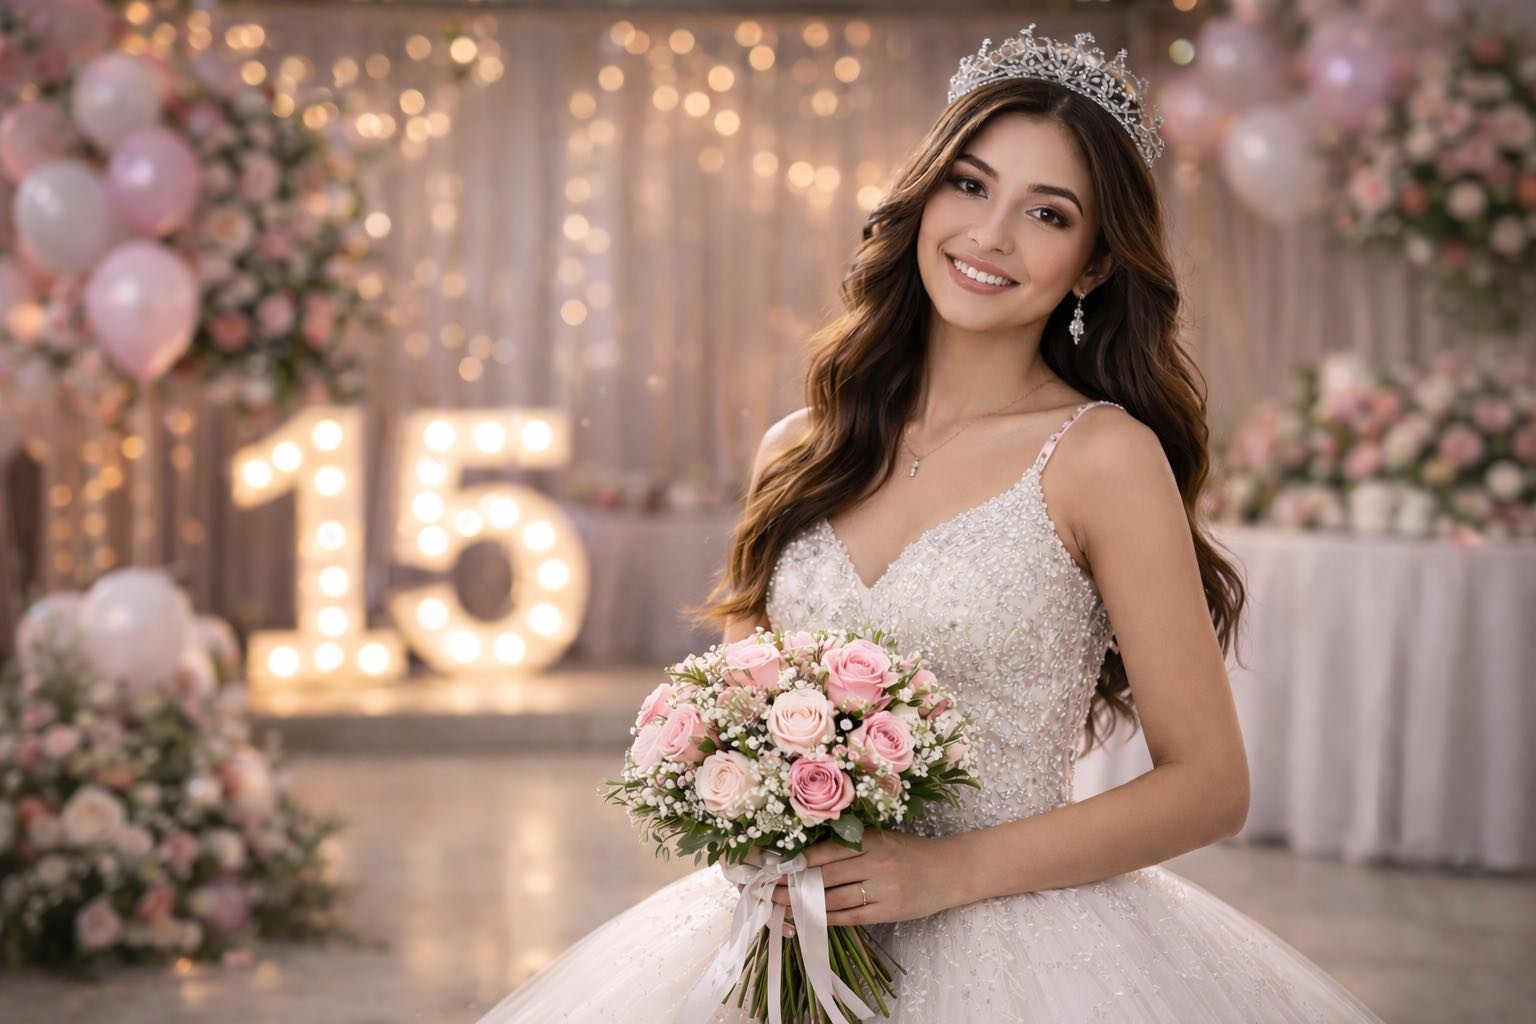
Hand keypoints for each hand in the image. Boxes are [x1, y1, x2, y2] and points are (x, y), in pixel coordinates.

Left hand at [737, 829, 959, 929]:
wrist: (949, 870)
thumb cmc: (910, 851)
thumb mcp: (881, 837)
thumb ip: (850, 843)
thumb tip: (807, 853)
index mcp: (870, 839)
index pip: (825, 852)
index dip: (796, 862)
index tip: (772, 867)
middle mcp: (875, 862)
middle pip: (825, 877)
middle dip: (792, 885)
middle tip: (765, 890)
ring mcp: (882, 888)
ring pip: (834, 899)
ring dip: (804, 904)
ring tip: (780, 905)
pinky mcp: (889, 911)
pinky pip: (851, 917)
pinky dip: (827, 918)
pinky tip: (809, 918)